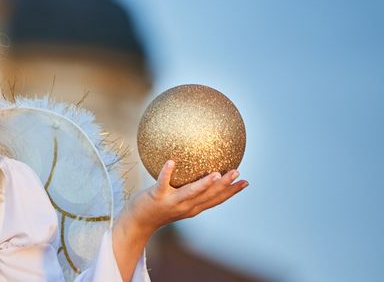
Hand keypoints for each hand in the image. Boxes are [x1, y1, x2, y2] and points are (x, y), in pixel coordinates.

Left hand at [122, 160, 248, 235]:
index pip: (216, 200)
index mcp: (192, 208)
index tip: (246, 182)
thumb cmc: (157, 207)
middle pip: (208, 196)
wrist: (137, 222)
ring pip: (190, 192)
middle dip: (225, 186)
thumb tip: (195, 168)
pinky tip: (171, 161)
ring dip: (204, 184)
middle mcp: (185, 207)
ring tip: (216, 174)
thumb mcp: (176, 199)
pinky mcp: (156, 197)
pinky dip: (167, 173)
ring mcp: (171, 202)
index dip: (231, 192)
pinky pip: (162, 183)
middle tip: (237, 172)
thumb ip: (187, 188)